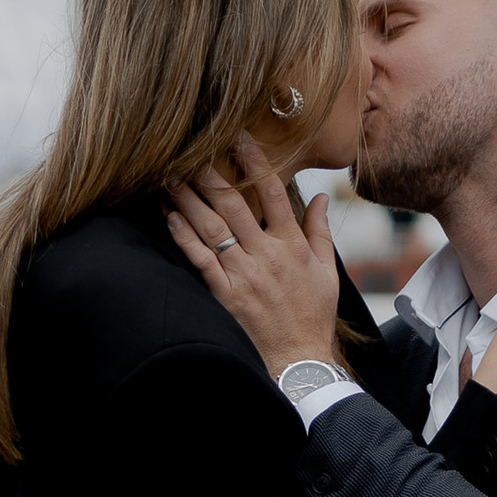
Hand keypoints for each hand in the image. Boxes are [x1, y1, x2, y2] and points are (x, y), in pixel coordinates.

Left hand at [166, 143, 343, 377]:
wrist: (299, 360)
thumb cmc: (313, 315)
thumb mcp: (327, 271)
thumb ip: (319, 231)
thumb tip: (319, 196)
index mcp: (293, 245)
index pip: (273, 192)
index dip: (255, 161)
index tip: (239, 137)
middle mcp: (267, 255)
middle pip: (234, 204)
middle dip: (211, 173)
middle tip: (191, 148)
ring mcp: (244, 275)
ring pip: (212, 228)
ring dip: (189, 199)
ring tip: (171, 175)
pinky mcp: (225, 295)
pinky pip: (200, 260)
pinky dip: (184, 236)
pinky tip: (169, 217)